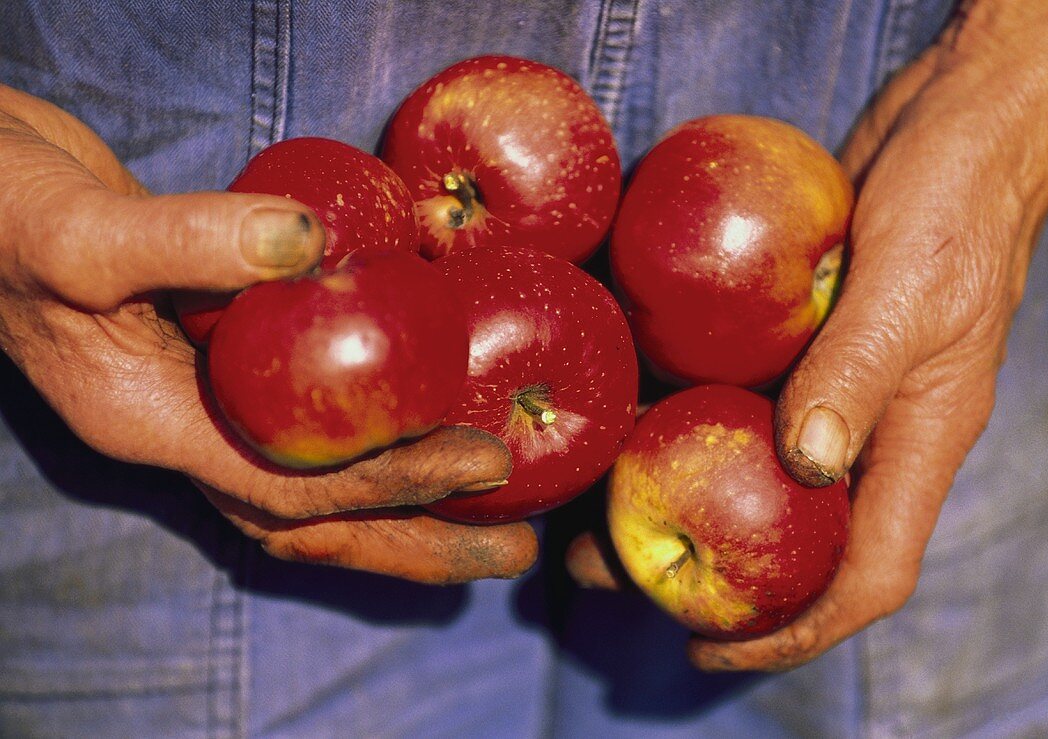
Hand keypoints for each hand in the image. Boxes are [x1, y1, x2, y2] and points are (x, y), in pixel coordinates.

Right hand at [0, 84, 535, 583]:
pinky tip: (432, 421)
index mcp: (156, 426)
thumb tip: (309, 242)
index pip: (295, 489)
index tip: (484, 463)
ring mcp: (206, 407)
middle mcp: (188, 435)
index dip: (394, 482)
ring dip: (405, 509)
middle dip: (418, 544)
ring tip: (494, 513)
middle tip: (514, 549)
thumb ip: (184, 239)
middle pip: (317, 526)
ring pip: (318, 486)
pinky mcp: (226, 367)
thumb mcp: (78, 231)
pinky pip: (311, 429)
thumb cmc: (2, 214)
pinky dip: (374, 441)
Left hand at [568, 0, 1047, 665]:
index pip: (865, 575)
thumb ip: (856, 374)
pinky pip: (734, 398)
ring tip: (588, 511)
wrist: (956, 123)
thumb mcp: (909, 288)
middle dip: (704, 574)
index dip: (795, 633)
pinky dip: (680, 416)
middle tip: (606, 576)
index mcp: (916, 443)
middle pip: (788, 537)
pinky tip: (615, 417)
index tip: (712, 654)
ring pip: (747, 471)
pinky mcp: (797, 343)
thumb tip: (801, 466)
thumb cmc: (956, 201)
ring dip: (672, 496)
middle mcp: (869, 430)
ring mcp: (829, 387)